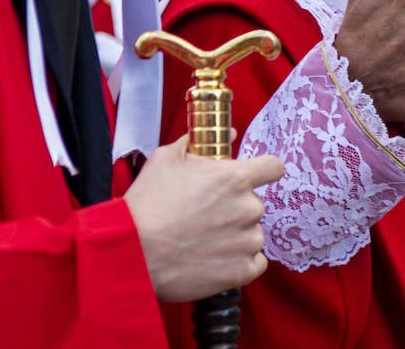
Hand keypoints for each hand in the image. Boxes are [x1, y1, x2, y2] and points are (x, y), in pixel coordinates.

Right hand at [124, 135, 283, 302]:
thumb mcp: (165, 159)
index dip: (263, 170)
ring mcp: (247, 242)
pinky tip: (215, 259)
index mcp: (235, 178)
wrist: (131, 252)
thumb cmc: (147, 202)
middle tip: (206, 215)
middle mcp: (248, 208)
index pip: (274, 167)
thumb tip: (229, 134)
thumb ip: (199, 142)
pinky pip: (254, 262)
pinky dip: (239, 261)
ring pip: (253, 233)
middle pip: (255, 203)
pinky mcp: (242, 271)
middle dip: (236, 207)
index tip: (251, 177)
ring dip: (237, 235)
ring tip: (205, 241)